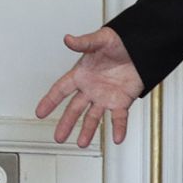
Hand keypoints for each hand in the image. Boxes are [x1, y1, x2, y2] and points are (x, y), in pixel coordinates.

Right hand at [34, 27, 144, 147]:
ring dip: (88, 131)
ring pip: (93, 117)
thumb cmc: (120, 41)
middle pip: (74, 109)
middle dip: (66, 123)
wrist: (142, 47)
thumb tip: (68, 39)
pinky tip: (116, 138)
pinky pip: (119, 118)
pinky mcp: (121, 101)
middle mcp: (91, 88)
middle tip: (58, 137)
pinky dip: (118, 128)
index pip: (61, 89)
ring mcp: (105, 96)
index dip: (50, 100)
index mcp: (82, 74)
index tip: (40, 112)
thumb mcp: (101, 40)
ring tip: (81, 143)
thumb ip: (84, 42)